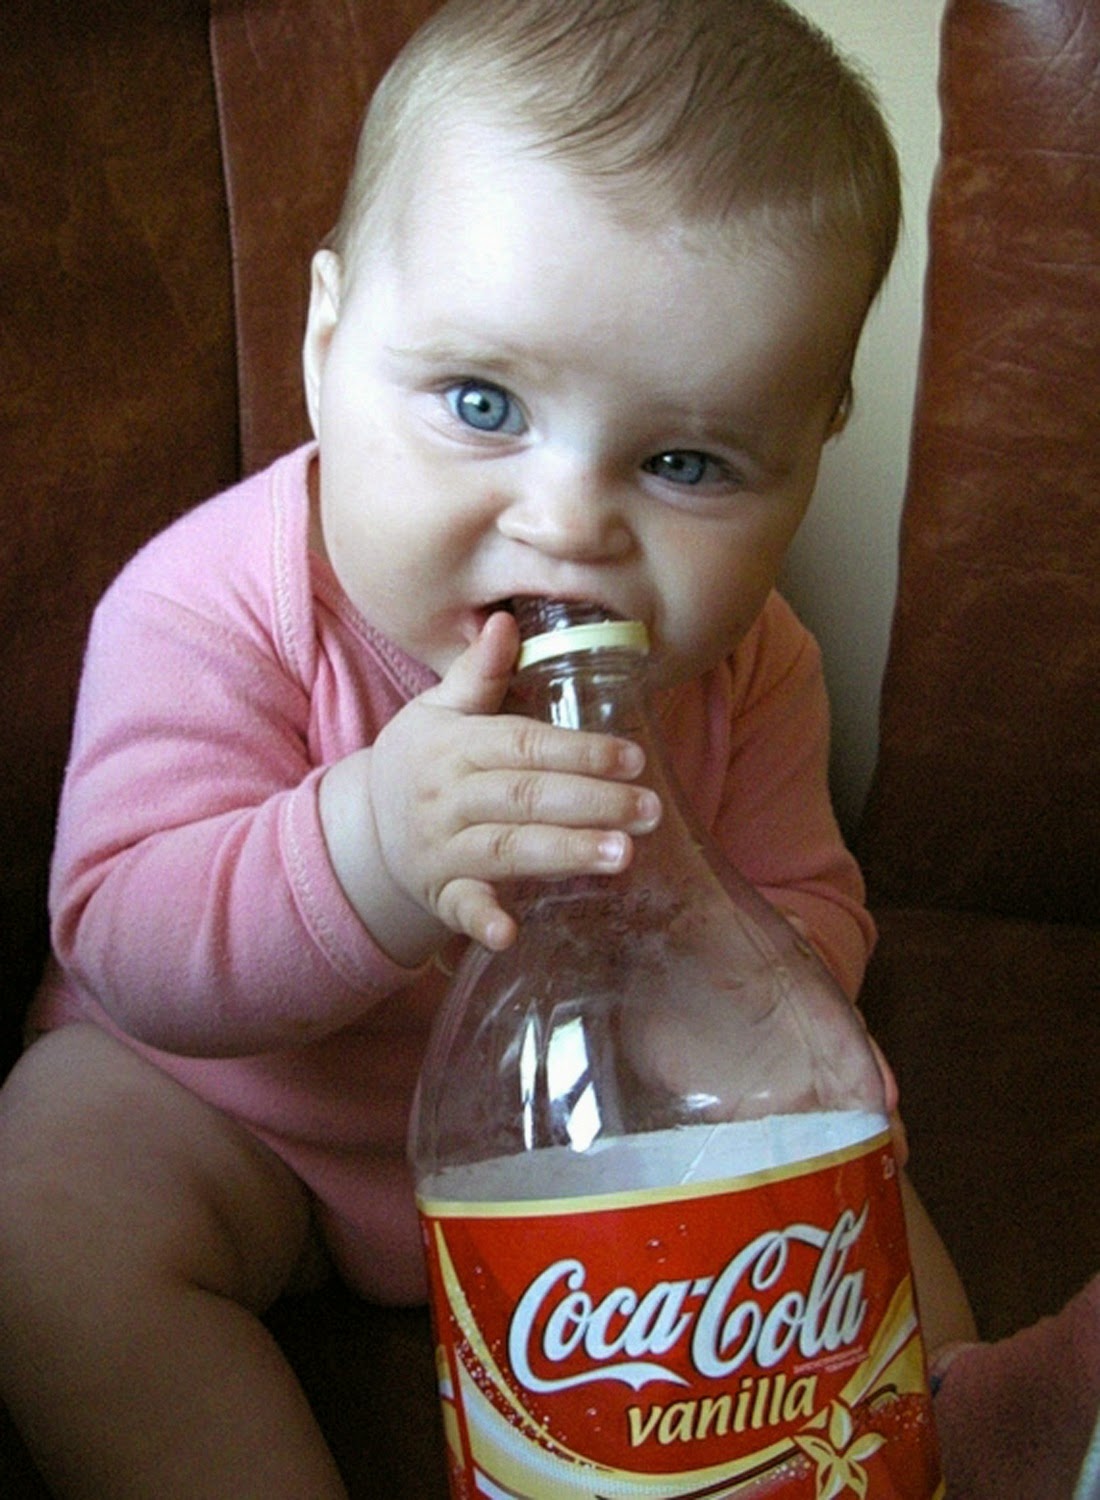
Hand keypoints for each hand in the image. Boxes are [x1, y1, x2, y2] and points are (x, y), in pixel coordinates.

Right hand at [320, 612, 660, 963]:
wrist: (363, 826)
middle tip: (648, 810)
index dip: (579, 752)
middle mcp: (447, 796)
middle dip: (590, 802)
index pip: (523, 745)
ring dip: (563, 853)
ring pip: (507, 849)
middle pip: (525, 797)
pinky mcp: (439, 893)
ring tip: (622, 856)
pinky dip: (482, 921)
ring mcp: (442, 848)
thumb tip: (505, 620)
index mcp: (453, 745)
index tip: (634, 758)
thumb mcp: (439, 710)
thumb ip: (479, 672)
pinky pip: (460, 909)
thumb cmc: (420, 761)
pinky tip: (510, 934)